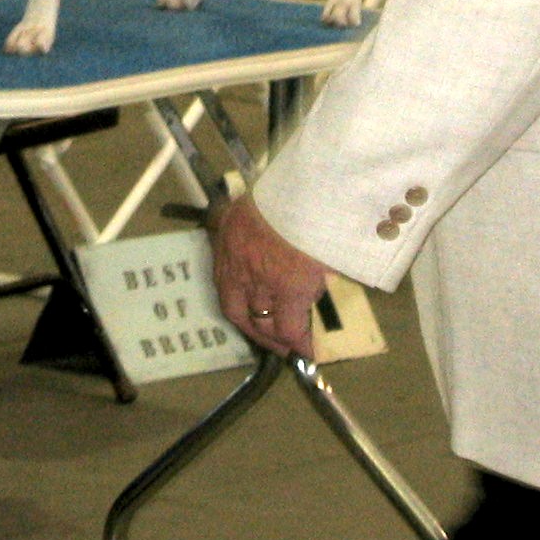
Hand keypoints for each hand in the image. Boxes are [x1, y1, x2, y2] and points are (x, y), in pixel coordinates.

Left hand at [210, 194, 326, 358]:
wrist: (306, 190)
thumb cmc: (286, 192)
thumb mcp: (252, 203)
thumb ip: (245, 220)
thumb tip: (244, 222)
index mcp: (229, 244)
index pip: (227, 289)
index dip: (240, 310)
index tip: (253, 321)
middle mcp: (239, 269)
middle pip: (241, 313)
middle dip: (257, 332)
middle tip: (274, 342)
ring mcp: (264, 282)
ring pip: (267, 323)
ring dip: (279, 338)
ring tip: (296, 346)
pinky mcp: (291, 289)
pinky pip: (292, 327)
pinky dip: (301, 341)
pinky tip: (312, 348)